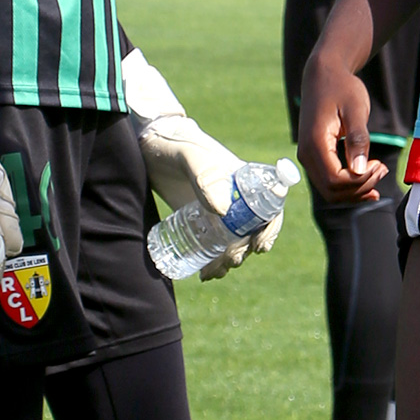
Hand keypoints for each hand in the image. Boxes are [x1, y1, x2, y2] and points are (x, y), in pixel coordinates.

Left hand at [121, 48, 286, 278]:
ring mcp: (216, 211)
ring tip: (213, 272)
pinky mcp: (197, 221)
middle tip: (228, 261)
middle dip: (243, 251)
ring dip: (229, 261)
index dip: (271, 229)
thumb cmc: (174, 145)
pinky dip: (212, 262)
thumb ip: (204, 177)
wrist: (148, 147)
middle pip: (250, 231)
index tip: (259, 246)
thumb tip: (223, 212)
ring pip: (233, 242)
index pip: (269, 207)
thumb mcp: (189, 157)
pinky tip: (204, 274)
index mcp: (243, 181)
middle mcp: (234, 198)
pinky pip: (212, 245)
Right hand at [297, 49, 387, 205]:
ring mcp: (308, 156)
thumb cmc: (342, 88)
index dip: (360, 181)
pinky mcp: (314, 155)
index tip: (380, 164)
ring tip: (379, 171)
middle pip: (332, 190)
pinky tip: (367, 178)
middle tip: (382, 169)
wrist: (324, 75)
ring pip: (330, 190)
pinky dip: (348, 184)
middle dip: (360, 188)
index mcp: (315, 143)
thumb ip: (358, 140)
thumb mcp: (356, 110)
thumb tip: (360, 171)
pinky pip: (329, 180)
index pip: (335, 180)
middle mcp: (306, 154)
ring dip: (355, 188)